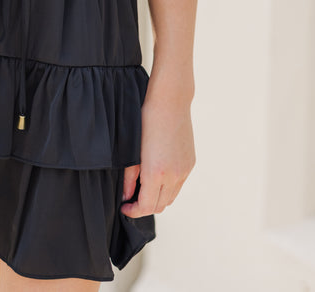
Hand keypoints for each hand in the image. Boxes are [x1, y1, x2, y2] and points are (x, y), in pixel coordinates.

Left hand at [121, 87, 195, 217]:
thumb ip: (130, 177)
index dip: (133, 211)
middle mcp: (174, 175)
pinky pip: (179, 185)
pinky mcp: (190, 164)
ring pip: (171, 198)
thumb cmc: (147, 120)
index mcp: (156, 173)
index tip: (124, 207)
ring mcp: (184, 170)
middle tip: (131, 199)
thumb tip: (127, 196)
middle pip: (160, 206)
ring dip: (157, 198)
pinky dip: (168, 187)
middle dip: (144, 207)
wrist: (170, 102)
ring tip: (144, 188)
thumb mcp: (132, 150)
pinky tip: (157, 177)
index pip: (146, 206)